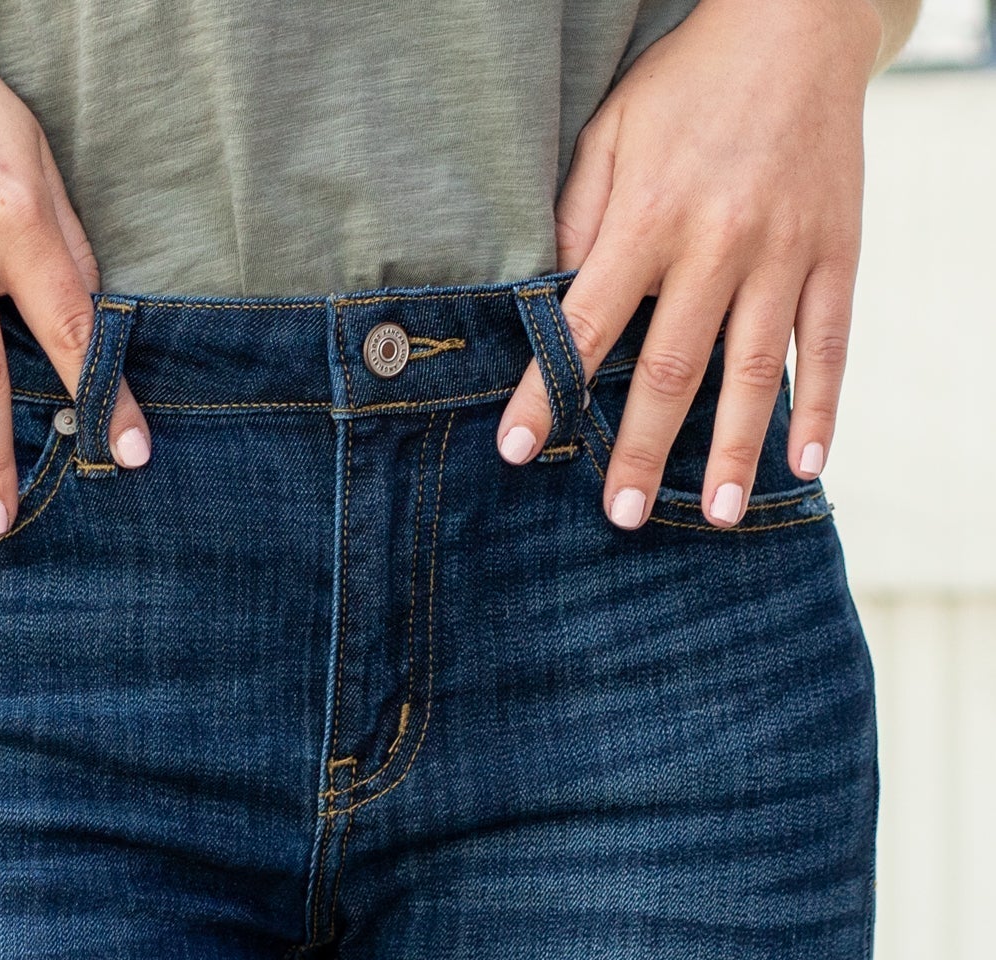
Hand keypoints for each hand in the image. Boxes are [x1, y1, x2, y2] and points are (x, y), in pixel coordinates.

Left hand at [495, 0, 883, 527]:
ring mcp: (785, 251)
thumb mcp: (611, 132)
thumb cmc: (688, 85)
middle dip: (643, 449)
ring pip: (755, 370)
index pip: (586, 324)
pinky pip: (830, 343)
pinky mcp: (837, 251)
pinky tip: (805, 464)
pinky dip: (822, 407)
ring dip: (735, 449)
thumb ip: (579, 218)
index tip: (518, 450)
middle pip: (671, 368)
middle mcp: (718, 242)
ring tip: (718, 514)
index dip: (548, 391)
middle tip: (623, 515)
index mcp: (649, 217)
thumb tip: (547, 301)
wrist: (799, 20)